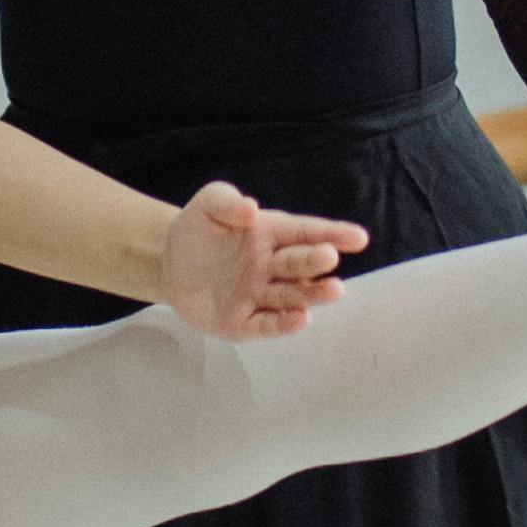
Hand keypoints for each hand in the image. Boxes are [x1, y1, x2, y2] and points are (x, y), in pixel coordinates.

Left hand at [161, 180, 367, 340]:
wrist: (168, 262)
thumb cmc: (197, 229)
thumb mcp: (209, 205)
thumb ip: (226, 201)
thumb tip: (249, 208)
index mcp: (271, 233)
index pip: (305, 233)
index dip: (332, 234)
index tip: (358, 237)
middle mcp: (272, 266)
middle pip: (300, 265)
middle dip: (316, 261)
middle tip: (329, 258)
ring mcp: (260, 296)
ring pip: (292, 296)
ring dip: (313, 295)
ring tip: (333, 290)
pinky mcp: (243, 323)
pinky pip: (267, 325)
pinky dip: (284, 324)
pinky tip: (301, 319)